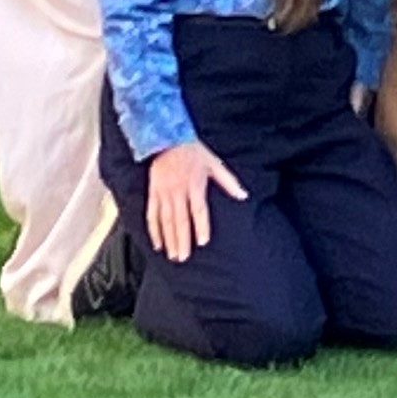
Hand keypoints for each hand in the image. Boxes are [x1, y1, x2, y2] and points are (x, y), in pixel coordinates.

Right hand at [143, 139, 243, 262]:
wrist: (167, 139)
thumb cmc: (194, 152)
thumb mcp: (214, 163)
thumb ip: (229, 182)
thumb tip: (244, 195)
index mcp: (195, 185)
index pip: (198, 210)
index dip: (201, 226)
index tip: (202, 242)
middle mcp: (178, 192)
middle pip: (180, 220)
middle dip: (182, 240)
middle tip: (183, 258)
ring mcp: (164, 194)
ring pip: (166, 221)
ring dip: (168, 239)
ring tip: (172, 255)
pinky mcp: (153, 194)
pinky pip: (152, 215)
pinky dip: (154, 230)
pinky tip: (157, 244)